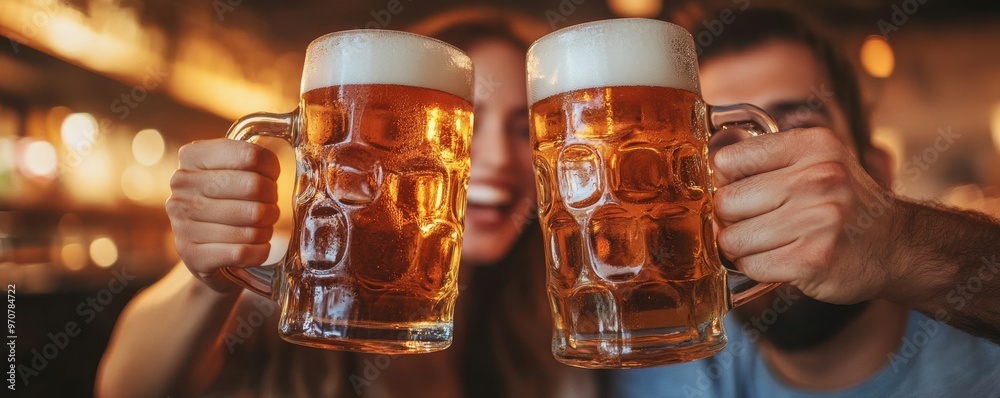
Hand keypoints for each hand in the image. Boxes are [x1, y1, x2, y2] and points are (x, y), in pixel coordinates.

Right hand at [166, 139, 280, 292]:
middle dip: (271, 200)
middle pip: (254, 186)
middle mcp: (181, 186)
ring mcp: (182, 221)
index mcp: (192, 157)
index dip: (271, 168)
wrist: (205, 253)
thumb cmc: (227, 204)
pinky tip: (256, 246)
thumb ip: (253, 158)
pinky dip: (259, 250)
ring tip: (261, 228)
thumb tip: (296, 153)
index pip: (249, 155)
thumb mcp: (231, 172)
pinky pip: (243, 251)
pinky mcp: (192, 255)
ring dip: (266, 228)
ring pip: (252, 221)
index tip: (272, 177)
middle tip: (270, 207)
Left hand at [710, 128, 900, 303]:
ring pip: (733, 239)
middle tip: (756, 222)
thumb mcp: (816, 161)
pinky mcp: (813, 260)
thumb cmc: (844, 204)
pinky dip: (756, 267)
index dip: (727, 181)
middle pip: (726, 202)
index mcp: (813, 146)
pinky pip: (751, 266)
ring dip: (743, 247)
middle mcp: (818, 178)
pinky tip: (779, 259)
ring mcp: (818, 220)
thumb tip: (705, 174)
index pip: (729, 160)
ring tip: (769, 242)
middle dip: (731, 218)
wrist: (898, 246)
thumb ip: (766, 160)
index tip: (742, 191)